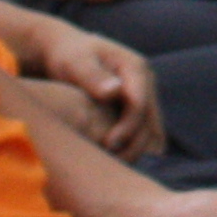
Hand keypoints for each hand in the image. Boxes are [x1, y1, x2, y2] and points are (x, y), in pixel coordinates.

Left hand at [37, 25, 164, 157]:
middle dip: (134, 144)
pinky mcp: (137, 106)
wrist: (65, 50)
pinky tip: (118, 160)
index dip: (127, 127)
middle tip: (111, 164)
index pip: (140, 104)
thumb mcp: (75, 62)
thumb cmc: (66, 55)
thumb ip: (92, 76)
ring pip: (152, 129)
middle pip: (151, 120)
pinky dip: (134, 145)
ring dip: (137, 148)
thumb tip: (114, 91)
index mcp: (135, 67)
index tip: (107, 145)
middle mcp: (145, 81)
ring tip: (114, 166)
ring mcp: (144, 94)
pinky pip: (144, 131)